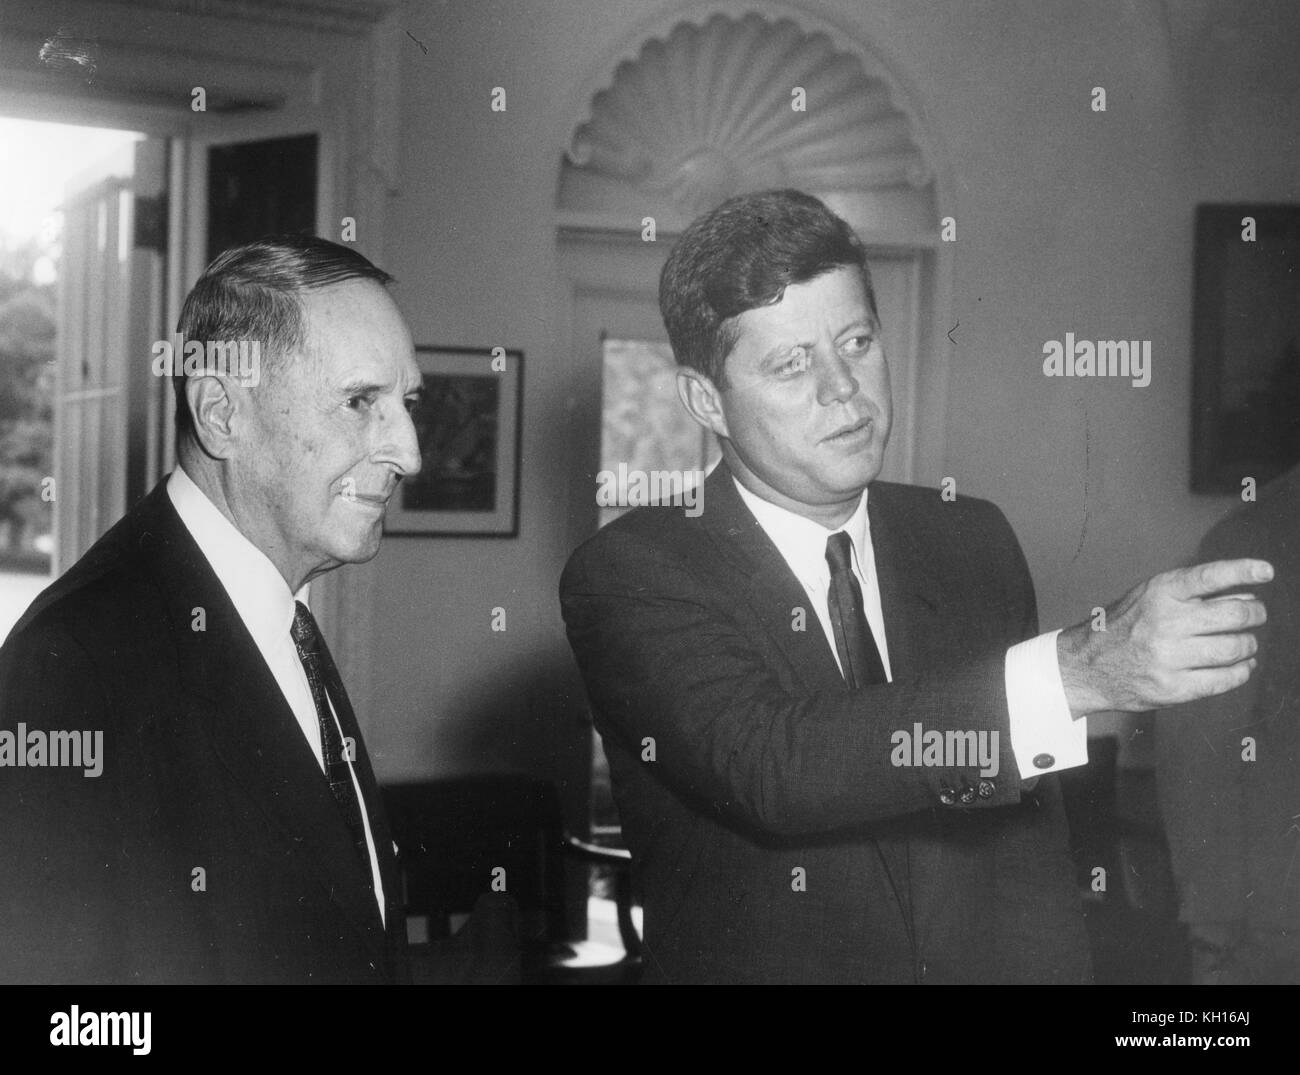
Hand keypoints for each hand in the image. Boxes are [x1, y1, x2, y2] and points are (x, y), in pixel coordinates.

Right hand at [1056, 559, 1271, 716]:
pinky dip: (1241, 672)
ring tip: (1244, 644)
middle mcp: (1165, 622)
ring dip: (1248, 645)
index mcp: (1159, 594)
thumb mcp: (1148, 598)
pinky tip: (1240, 666)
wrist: (1085, 667)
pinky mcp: (1173, 687)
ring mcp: (1169, 657)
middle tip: (1255, 615)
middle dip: (1255, 614)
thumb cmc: (1122, 628)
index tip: (1266, 572)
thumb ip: (1193, 595)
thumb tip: (1246, 596)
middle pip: (1235, 615)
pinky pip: (1225, 680)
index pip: (1210, 576)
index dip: (1244, 570)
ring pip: (1235, 648)